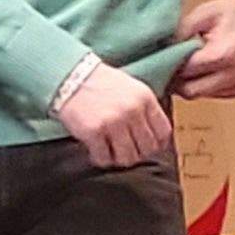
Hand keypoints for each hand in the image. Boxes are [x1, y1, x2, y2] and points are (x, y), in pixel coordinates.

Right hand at [54, 62, 171, 168]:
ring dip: (119, 158)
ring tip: (110, 150)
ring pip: (128, 158)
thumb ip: (146, 109)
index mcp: (145, 98)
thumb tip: (156, 137)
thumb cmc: (100, 83)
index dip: (157, 144)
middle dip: (137, 153)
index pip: (163, 133)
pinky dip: (100, 158)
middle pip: (147, 149)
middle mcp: (132, 110)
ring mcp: (113, 122)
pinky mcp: (94, 132)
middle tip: (125, 149)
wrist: (71, 76)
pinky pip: (104, 158)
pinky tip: (95, 149)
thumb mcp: (132, 87)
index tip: (147, 147)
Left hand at [171, 0, 234, 99]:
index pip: (185, 72)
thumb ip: (180, 32)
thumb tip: (161, 49)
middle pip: (189, 91)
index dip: (169, 64)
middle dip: (176, 79)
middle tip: (170, 62)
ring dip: (188, 83)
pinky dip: (201, 84)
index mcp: (225, 55)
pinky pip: (210, 95)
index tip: (162, 55)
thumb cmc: (233, 13)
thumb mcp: (203, 13)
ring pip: (198, 95)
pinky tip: (201, 68)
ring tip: (188, 62)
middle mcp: (233, 75)